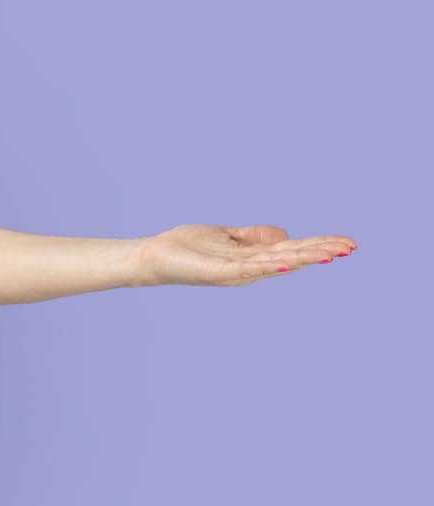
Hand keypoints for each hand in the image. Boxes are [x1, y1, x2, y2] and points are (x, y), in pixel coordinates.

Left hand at [138, 224, 355, 287]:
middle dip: (320, 252)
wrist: (156, 256)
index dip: (319, 246)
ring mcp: (235, 271)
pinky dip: (266, 265)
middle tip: (350, 247)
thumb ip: (255, 236)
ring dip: (302, 258)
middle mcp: (250, 268)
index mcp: (253, 258)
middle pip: (292, 258)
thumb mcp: (228, 236)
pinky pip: (246, 268)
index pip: (293, 250)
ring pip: (276, 263)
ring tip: (328, 254)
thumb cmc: (188, 246)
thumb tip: (286, 234)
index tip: (347, 243)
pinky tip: (284, 261)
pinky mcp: (218, 271)